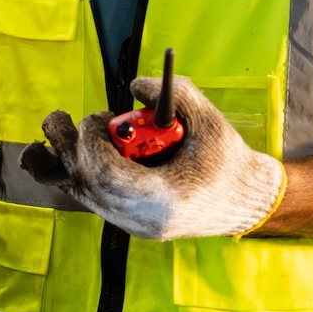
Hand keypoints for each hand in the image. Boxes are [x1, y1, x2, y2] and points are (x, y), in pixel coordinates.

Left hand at [20, 76, 284, 239]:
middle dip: (69, 144)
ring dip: (67, 156)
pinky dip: (79, 168)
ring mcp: (130, 225)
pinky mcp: (126, 221)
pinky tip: (82, 145)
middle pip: (83, 185)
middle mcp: (140, 220)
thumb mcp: (209, 120)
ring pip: (78, 194)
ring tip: (71, 128)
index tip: (105, 116)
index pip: (106, 176)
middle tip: (73, 119)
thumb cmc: (228, 161)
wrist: (245, 202)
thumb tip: (134, 86)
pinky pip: (88, 197)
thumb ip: (173, 94)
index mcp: (163, 201)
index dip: (93, 141)